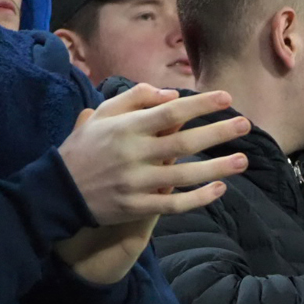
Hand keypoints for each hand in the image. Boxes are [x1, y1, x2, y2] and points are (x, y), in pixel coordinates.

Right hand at [56, 85, 249, 225]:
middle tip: (246, 125)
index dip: (200, 105)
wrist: (56, 191)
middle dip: (218, 133)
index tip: (227, 98)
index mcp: (126, 128)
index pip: (170, 113)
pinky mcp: (136, 208)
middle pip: (184, 143)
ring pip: (184, 177)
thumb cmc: (84, 147)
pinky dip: (198, 198)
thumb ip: (134, 99)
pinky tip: (220, 190)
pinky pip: (173, 205)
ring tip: (243, 160)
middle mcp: (133, 155)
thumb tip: (171, 95)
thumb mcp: (101, 115)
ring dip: (216, 168)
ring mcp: (136, 183)